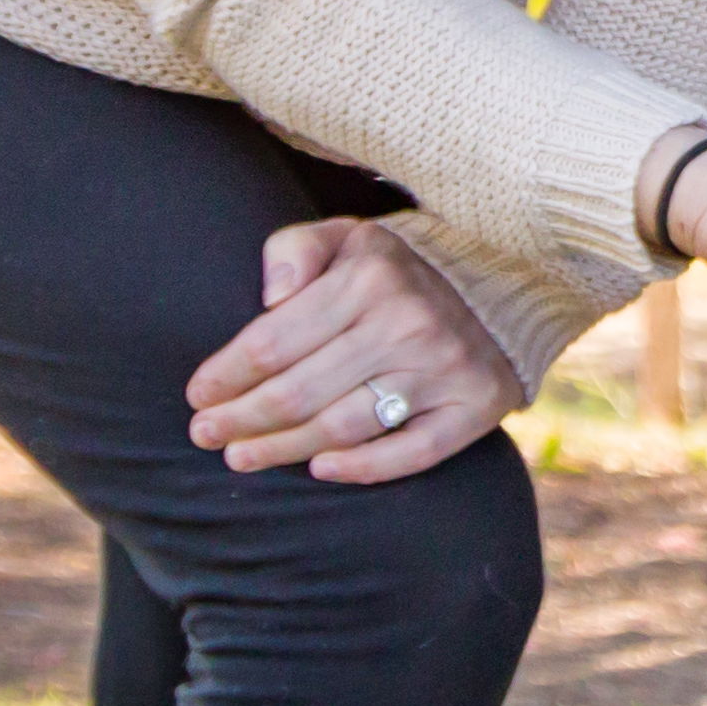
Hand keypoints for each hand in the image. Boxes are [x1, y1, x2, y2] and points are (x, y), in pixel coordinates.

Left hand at [186, 217, 527, 482]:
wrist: (509, 279)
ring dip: (281, 449)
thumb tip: (267, 299)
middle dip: (239, 419)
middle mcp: (409, 322)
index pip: (273, 341)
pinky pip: (411, 453)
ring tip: (241, 457)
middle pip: (297, 392)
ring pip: (341, 427)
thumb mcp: (348, 235)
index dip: (224, 375)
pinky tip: (319, 469)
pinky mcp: (476, 405)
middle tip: (205, 435)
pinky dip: (362, 468)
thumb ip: (294, 251)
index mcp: (370, 276)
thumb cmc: (402, 265)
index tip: (197, 395)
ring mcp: (445, 368)